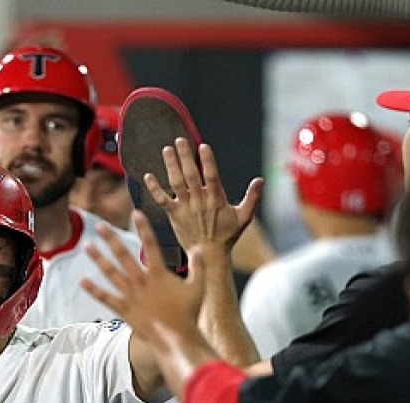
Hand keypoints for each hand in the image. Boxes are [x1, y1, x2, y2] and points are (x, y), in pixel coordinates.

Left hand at [82, 212, 208, 346]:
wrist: (176, 338)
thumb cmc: (189, 314)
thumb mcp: (198, 287)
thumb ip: (199, 266)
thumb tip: (200, 247)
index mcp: (159, 273)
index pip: (151, 244)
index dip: (143, 227)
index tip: (136, 213)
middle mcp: (141, 281)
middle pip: (123, 255)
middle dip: (110, 239)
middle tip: (100, 226)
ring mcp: (131, 295)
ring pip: (111, 273)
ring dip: (98, 259)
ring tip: (87, 246)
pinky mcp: (124, 309)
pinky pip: (106, 298)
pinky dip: (94, 290)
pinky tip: (82, 281)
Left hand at [143, 139, 262, 251]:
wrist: (209, 255)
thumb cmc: (227, 235)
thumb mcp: (244, 217)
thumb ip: (252, 198)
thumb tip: (260, 180)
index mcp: (216, 199)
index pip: (211, 176)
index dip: (207, 161)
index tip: (203, 146)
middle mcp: (199, 201)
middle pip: (190, 175)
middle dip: (185, 156)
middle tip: (179, 140)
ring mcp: (185, 207)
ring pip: (176, 183)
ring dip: (170, 166)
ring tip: (166, 150)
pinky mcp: (174, 214)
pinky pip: (162, 200)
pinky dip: (154, 188)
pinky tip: (148, 176)